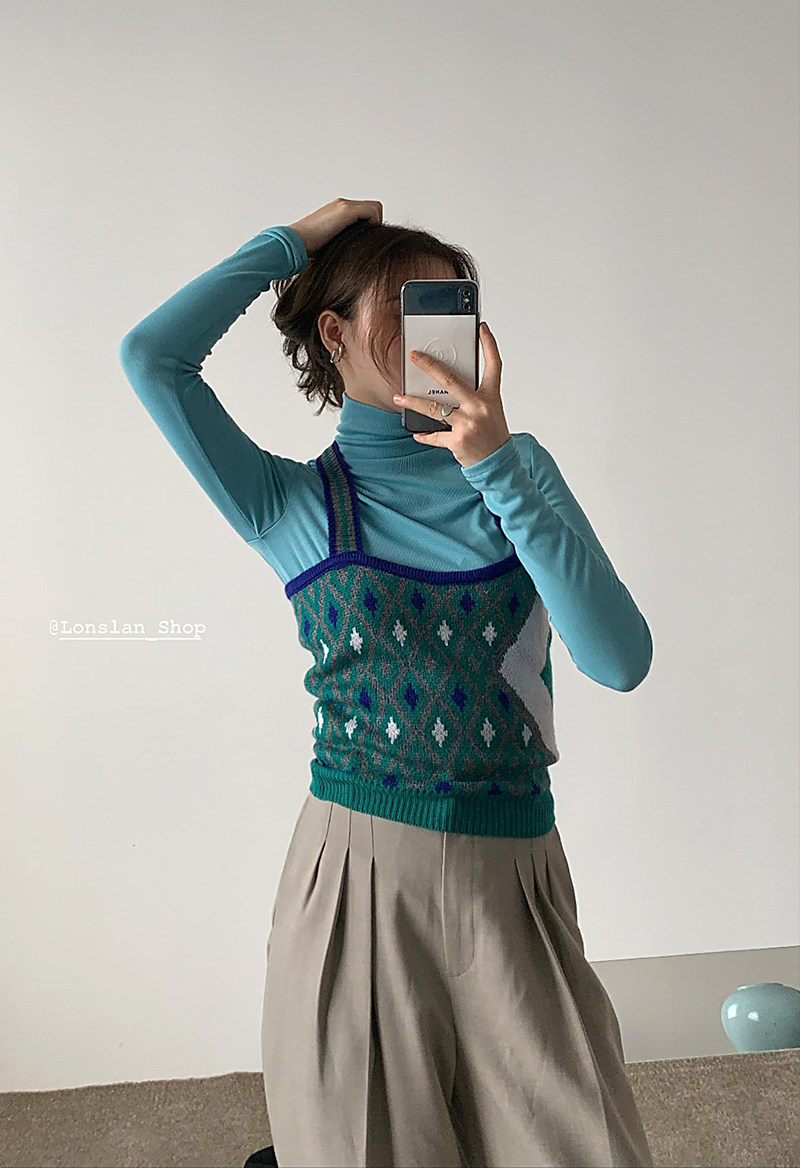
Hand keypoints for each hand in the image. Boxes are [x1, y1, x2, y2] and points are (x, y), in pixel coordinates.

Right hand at [288, 197, 382, 254]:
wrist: (294, 244)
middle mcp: (341, 205)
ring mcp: (343, 205)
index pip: (364, 212)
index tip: (365, 243)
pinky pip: (373, 211)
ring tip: (366, 241)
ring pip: (375, 208)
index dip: (369, 226)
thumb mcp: (330, 245)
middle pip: (373, 209)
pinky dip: (374, 224)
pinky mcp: (345, 210)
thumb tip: (353, 257)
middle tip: (368, 243)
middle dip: (373, 226)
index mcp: (337, 212)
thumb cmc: (307, 250)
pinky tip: (363, 238)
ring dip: (374, 225)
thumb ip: (342, 243)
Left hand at [392, 322, 510, 468]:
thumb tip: (445, 385)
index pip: (493, 365)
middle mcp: (480, 407)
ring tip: (399, 397)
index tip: (482, 328)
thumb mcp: (490, 411)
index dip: (489, 344)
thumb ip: (472, 397)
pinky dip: (424, 434)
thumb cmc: (493, 435)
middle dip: (429, 365)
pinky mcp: (457, 440)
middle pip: (451, 380)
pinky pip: (435, 435)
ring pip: (434, 408)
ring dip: (413, 402)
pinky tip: (416, 432)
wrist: (498, 464)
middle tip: (414, 356)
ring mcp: (468, 424)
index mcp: (491, 397)